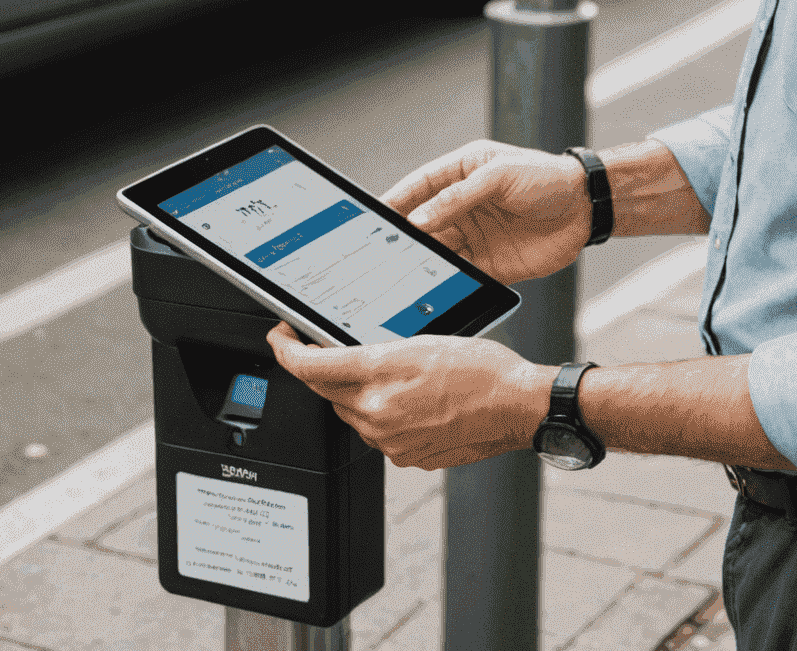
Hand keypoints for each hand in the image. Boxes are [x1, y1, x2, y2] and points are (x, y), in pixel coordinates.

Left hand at [267, 321, 549, 468]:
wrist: (515, 406)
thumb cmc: (482, 369)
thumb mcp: (423, 339)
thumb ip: (377, 351)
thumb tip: (345, 357)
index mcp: (378, 375)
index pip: (309, 367)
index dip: (285, 351)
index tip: (280, 338)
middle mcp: (377, 412)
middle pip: (327, 390)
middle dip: (326, 369)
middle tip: (334, 348)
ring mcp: (390, 440)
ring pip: (352, 412)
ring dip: (357, 394)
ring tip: (394, 374)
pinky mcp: (406, 457)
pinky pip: (377, 433)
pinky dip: (382, 416)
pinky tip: (410, 401)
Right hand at [382, 141, 589, 283]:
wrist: (586, 208)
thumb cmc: (547, 177)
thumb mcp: (500, 176)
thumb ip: (458, 197)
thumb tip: (420, 219)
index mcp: (461, 173)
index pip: (418, 187)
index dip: (395, 200)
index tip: (373, 215)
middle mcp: (462, 206)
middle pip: (423, 223)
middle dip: (403, 237)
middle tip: (382, 252)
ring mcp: (475, 236)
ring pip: (438, 252)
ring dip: (422, 263)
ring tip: (401, 275)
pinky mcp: (490, 264)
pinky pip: (461, 275)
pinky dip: (447, 283)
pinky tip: (434, 290)